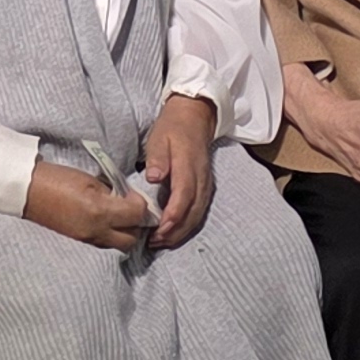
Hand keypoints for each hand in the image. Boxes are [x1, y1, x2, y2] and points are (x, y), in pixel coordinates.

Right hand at [24, 156, 154, 253]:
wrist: (27, 191)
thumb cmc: (56, 178)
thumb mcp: (88, 180)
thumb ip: (111, 192)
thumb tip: (126, 200)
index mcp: (99, 211)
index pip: (136, 215)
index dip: (141, 204)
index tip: (134, 195)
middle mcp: (96, 231)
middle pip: (132, 239)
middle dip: (136, 225)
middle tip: (130, 209)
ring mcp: (86, 241)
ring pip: (118, 247)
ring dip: (124, 233)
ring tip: (118, 217)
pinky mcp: (79, 244)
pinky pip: (104, 246)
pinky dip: (110, 237)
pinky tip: (104, 223)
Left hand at [142, 94, 220, 249]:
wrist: (195, 116)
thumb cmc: (173, 127)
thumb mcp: (160, 136)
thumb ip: (158, 158)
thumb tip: (153, 177)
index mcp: (188, 166)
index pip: (183, 196)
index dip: (172, 216)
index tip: (158, 230)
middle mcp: (201, 179)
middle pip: (192, 213)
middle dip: (175, 232)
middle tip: (154, 243)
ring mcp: (206, 184)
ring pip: (197, 215)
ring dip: (180, 232)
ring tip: (161, 242)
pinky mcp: (206, 188)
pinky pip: (199, 211)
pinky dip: (187, 225)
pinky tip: (174, 231)